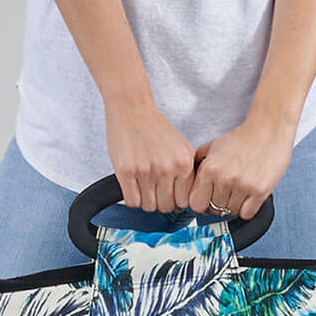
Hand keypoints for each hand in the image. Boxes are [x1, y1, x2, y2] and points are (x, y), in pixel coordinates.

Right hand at [105, 96, 196, 212]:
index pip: (184, 201)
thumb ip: (187, 170)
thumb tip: (188, 197)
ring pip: (149, 206)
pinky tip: (133, 188)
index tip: (170, 196)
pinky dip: (132, 199)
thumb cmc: (155, 126)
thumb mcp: (181, 146)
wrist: (132, 108)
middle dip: (160, 202)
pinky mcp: (127, 172)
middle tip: (154, 192)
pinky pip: (132, 201)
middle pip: (166, 206)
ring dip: (145, 201)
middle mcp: (167, 169)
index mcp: (183, 163)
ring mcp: (146, 171)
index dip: (176, 201)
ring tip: (143, 188)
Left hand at [188, 116, 295, 219]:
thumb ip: (199, 164)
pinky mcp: (260, 191)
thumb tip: (188, 181)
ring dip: (234, 206)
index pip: (196, 203)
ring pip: (232, 212)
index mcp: (209, 169)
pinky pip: (247, 214)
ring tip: (240, 192)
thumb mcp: (213, 147)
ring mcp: (243, 186)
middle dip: (220, 204)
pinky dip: (247, 209)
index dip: (202, 203)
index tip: (208, 200)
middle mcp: (224, 178)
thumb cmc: (242, 138)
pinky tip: (249, 197)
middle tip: (228, 194)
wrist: (269, 129)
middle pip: (215, 210)